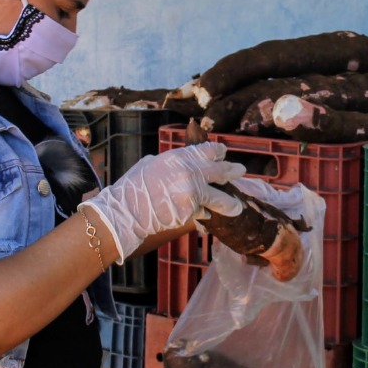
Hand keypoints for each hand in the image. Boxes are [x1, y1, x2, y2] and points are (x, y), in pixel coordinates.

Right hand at [78, 142, 244, 262]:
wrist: (126, 211)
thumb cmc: (134, 187)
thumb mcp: (152, 164)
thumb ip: (171, 163)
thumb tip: (181, 164)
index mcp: (180, 157)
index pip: (208, 150)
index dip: (218, 152)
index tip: (223, 154)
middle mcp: (191, 173)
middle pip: (221, 170)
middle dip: (233, 171)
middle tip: (241, 171)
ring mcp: (193, 193)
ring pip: (221, 198)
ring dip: (230, 203)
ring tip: (236, 207)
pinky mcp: (192, 212)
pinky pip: (204, 213)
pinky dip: (204, 215)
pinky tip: (204, 216)